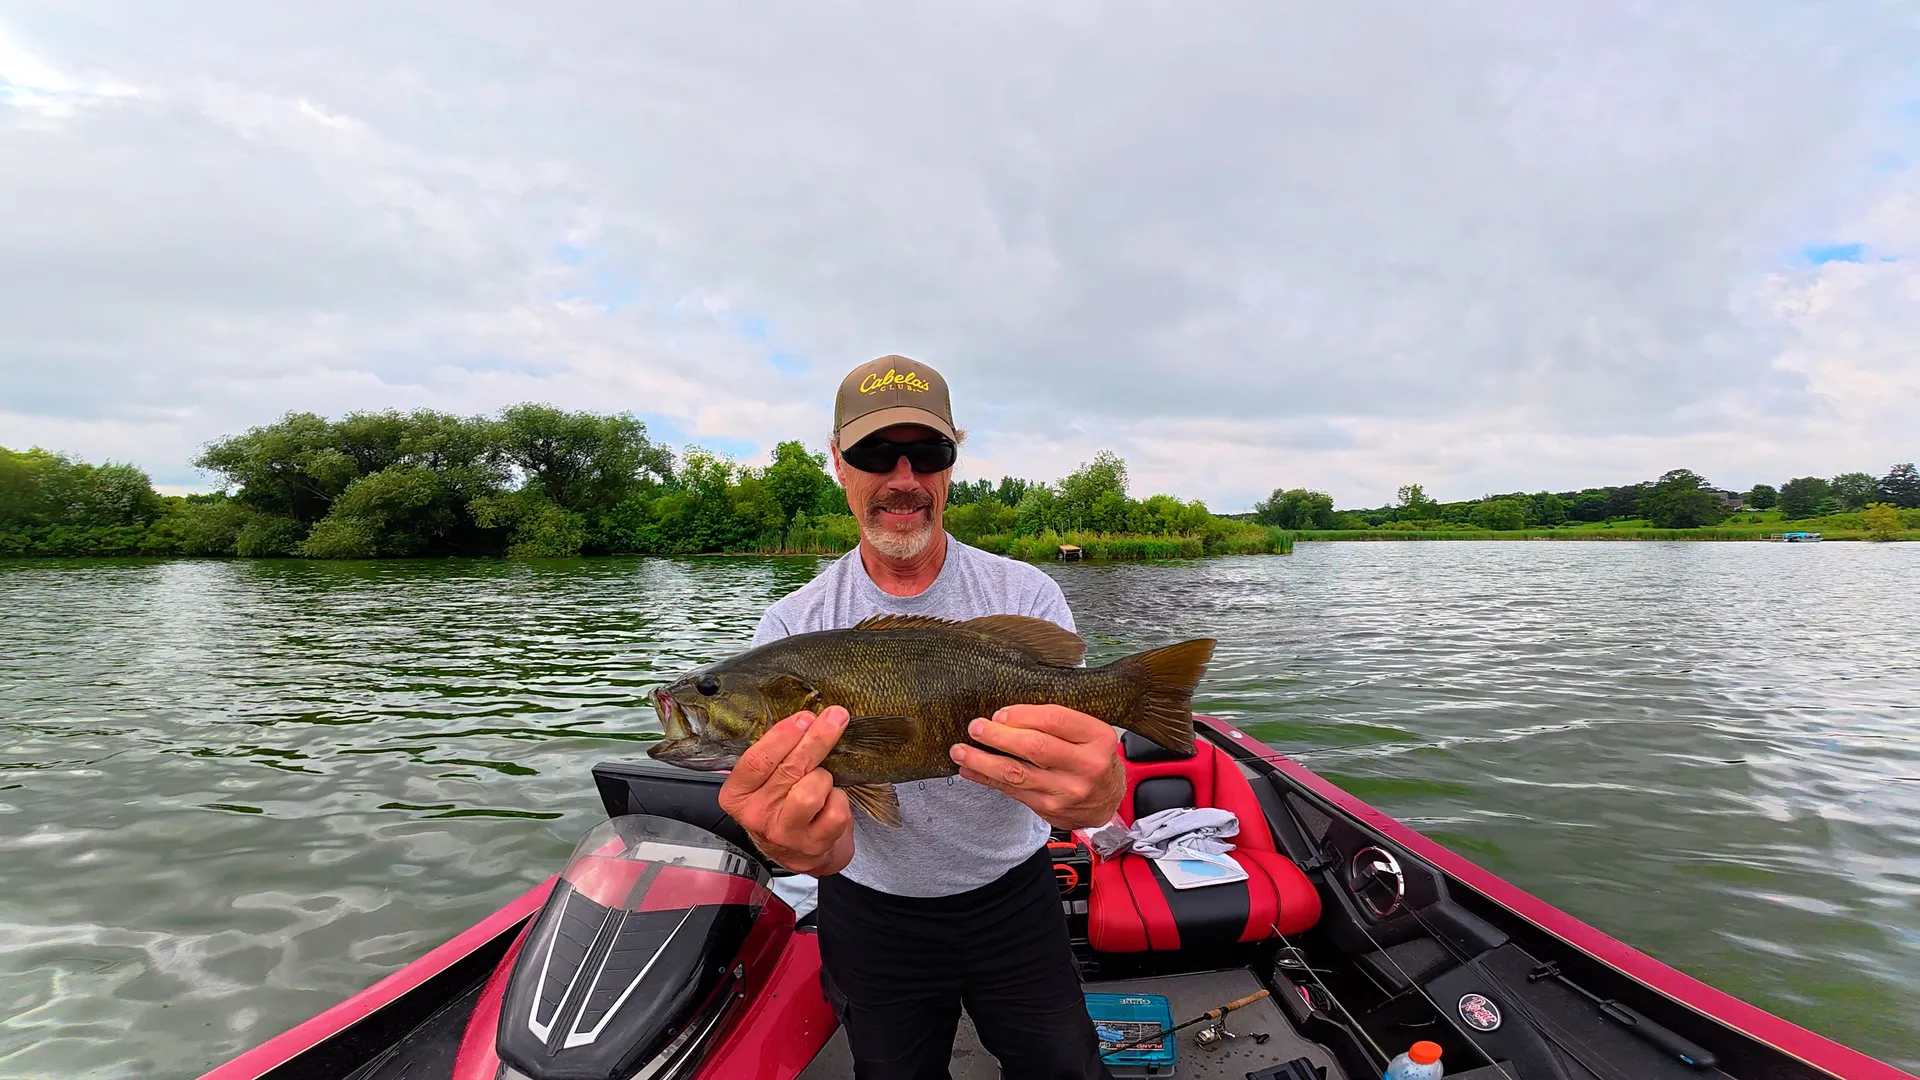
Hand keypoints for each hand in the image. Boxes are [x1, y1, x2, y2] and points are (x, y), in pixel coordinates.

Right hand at [717, 706, 855, 876]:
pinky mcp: (814, 845)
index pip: (757, 761)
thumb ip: (775, 755)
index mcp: (737, 796)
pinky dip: (839, 799)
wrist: (800, 852)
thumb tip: (805, 719)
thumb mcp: (766, 782)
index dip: (783, 736)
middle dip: (816, 739)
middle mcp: (757, 816)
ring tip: (823, 780)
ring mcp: (785, 834)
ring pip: (812, 790)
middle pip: (789, 769)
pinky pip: (836, 810)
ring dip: (825, 778)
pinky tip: (832, 801)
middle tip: (835, 717)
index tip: (805, 717)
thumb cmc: (783, 806)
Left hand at [950, 704, 1124, 829]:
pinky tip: (970, 770)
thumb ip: (1058, 722)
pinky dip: (987, 779)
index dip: (1022, 715)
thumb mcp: (1089, 732)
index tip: (999, 714)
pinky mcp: (1050, 809)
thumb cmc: (1093, 757)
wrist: (1109, 799)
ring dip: (983, 761)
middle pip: (1034, 747)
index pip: (1055, 720)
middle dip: (998, 736)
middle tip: (975, 728)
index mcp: (1097, 738)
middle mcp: (1085, 766)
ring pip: (1017, 774)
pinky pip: (1012, 792)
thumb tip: (1008, 715)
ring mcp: (1067, 791)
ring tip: (960, 751)